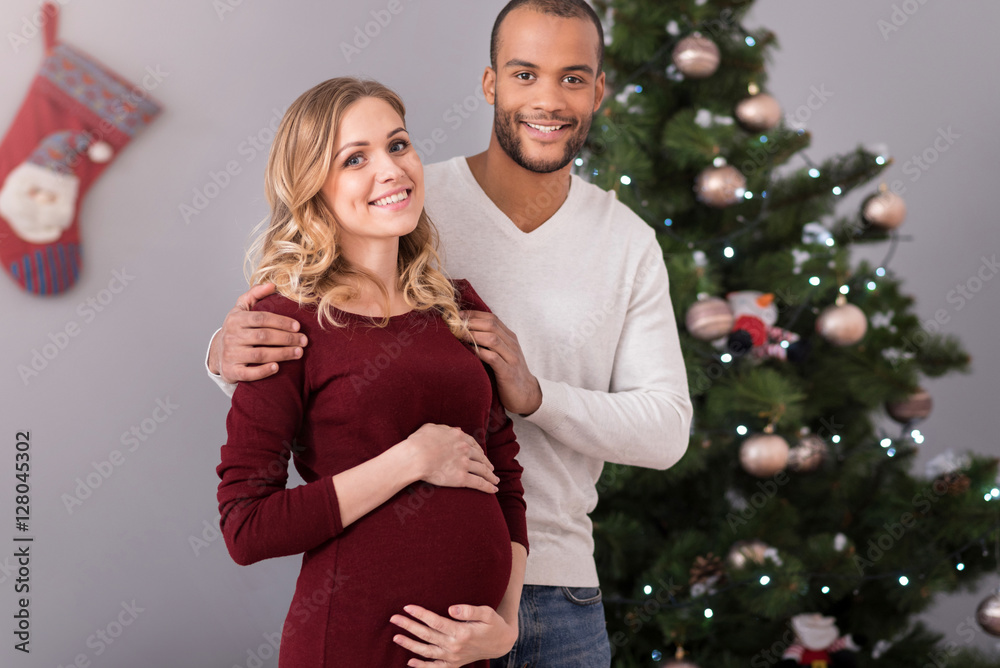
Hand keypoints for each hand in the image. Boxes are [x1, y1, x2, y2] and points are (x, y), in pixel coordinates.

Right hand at [208, 283, 306, 383]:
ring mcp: (231, 354)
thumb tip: (273, 284)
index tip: (298, 326)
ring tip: (299, 353)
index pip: (261, 318)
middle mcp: (232, 336)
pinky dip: (263, 371)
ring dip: (282, 354)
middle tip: (304, 341)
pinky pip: (249, 373)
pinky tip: (277, 367)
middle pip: (263, 337)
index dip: (281, 322)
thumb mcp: (242, 308)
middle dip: (287, 338)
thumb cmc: (237, 328)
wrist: (218, 353)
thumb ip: (255, 294)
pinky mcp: (231, 371)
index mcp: (236, 319)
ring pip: (259, 355)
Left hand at [390, 604, 517, 666]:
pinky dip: (421, 666)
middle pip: (426, 635)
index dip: (420, 614)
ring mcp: (453, 657)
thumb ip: (469, 610)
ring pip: (426, 652)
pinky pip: (434, 667)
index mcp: (461, 632)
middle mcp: (454, 647)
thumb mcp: (487, 613)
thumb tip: (451, 609)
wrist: (502, 643)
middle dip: (409, 626)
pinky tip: (410, 662)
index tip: (407, 607)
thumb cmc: (493, 624)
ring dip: (410, 645)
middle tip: (393, 618)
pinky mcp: (453, 664)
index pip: (435, 622)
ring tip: (396, 637)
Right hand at [403, 424, 498, 493]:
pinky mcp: (462, 478)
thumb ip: (445, 428)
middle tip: (491, 469)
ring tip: (495, 480)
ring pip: (483, 470)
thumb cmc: (418, 442)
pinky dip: (488, 486)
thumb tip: (456, 429)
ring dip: (490, 476)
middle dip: (487, 463)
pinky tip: (494, 489)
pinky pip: (479, 483)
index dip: (479, 451)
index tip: (482, 455)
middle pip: (480, 457)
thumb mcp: (431, 428)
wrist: (415, 456)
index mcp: (458, 436)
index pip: (473, 443)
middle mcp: (464, 449)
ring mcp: (464, 463)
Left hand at [460, 310, 541, 415]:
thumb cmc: (508, 373)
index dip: (474, 314)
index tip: (457, 314)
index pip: (492, 318)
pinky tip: (468, 351)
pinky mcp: (508, 372)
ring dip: (473, 334)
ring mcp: (512, 358)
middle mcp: (512, 345)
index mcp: (510, 338)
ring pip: (493, 339)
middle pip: (491, 325)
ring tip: (458, 334)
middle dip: (471, 322)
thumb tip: (465, 332)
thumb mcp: (502, 354)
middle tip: (454, 323)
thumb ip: (489, 343)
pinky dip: (479, 352)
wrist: (526, 395)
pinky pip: (493, 358)